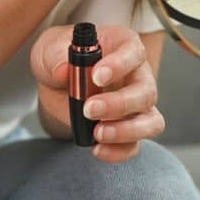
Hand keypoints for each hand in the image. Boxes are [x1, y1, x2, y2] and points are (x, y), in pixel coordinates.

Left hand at [31, 24, 162, 161]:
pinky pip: (134, 145)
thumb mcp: (49, 50)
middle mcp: (137, 76)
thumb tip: (63, 70)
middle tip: (89, 108)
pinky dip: (119, 151)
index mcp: (123, 47)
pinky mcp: (127, 129)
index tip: (97, 75)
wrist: (55, 85)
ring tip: (98, 133)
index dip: (120, 65)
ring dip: (126, 131)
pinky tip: (96, 148)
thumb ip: (54, 55)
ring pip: (151, 122)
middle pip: (146, 92)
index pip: (133, 53)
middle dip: (119, 104)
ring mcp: (136, 106)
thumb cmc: (59, 59)